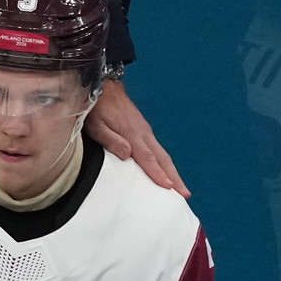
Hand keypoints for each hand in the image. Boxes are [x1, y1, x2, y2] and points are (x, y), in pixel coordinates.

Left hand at [86, 78, 188, 196]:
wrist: (104, 86)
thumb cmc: (97, 108)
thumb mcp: (96, 125)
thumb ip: (111, 140)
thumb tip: (128, 155)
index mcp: (132, 135)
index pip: (148, 158)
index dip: (158, 174)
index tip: (169, 187)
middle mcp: (143, 134)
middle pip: (162, 158)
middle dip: (174, 177)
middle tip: (184, 194)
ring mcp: (145, 131)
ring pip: (162, 154)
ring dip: (172, 171)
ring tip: (179, 187)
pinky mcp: (143, 129)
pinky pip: (156, 149)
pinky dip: (163, 161)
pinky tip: (164, 169)